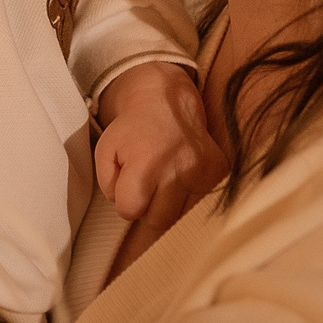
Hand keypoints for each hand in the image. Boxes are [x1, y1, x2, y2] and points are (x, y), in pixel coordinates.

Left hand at [93, 62, 227, 271]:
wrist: (166, 101)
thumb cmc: (132, 128)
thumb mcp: (104, 152)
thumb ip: (108, 187)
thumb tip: (127, 209)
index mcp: (146, 164)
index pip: (130, 211)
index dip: (124, 201)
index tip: (127, 186)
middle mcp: (179, 170)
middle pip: (158, 221)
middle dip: (147, 208)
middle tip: (145, 186)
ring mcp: (203, 172)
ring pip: (180, 216)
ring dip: (168, 204)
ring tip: (162, 180)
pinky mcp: (218, 172)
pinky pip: (199, 203)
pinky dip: (187, 196)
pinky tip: (180, 176)